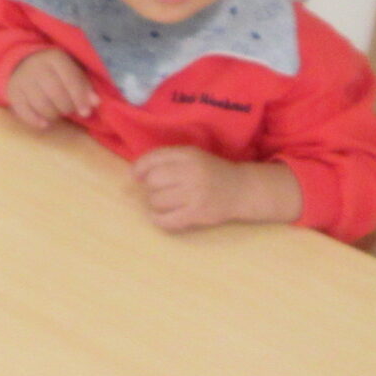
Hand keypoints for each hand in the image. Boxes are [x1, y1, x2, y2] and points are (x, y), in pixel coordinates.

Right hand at [5, 48, 96, 130]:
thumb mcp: (71, 71)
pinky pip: (25, 112)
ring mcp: (22, 79)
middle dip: (67, 107)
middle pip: (56, 94)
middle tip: (69, 110)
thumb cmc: (55, 71)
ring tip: (57, 113)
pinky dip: (37, 121)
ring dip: (53, 115)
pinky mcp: (12, 92)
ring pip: (41, 105)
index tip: (86, 112)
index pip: (70, 79)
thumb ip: (84, 86)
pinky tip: (45, 123)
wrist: (22, 63)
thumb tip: (95, 103)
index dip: (79, 98)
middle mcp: (36, 66)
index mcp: (55, 58)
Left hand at [133, 148, 298, 232]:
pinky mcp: (198, 214)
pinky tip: (160, 216)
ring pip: (156, 201)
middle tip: (160, 190)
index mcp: (188, 154)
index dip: (139, 168)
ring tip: (166, 201)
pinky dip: (158, 219)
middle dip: (151, 187)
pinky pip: (166, 220)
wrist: (241, 189)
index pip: (153, 159)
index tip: (136, 176)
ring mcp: (195, 194)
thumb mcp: (191, 156)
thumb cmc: (210, 172)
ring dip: (155, 203)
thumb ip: (165, 160)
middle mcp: (191, 172)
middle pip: (152, 181)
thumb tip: (133, 174)